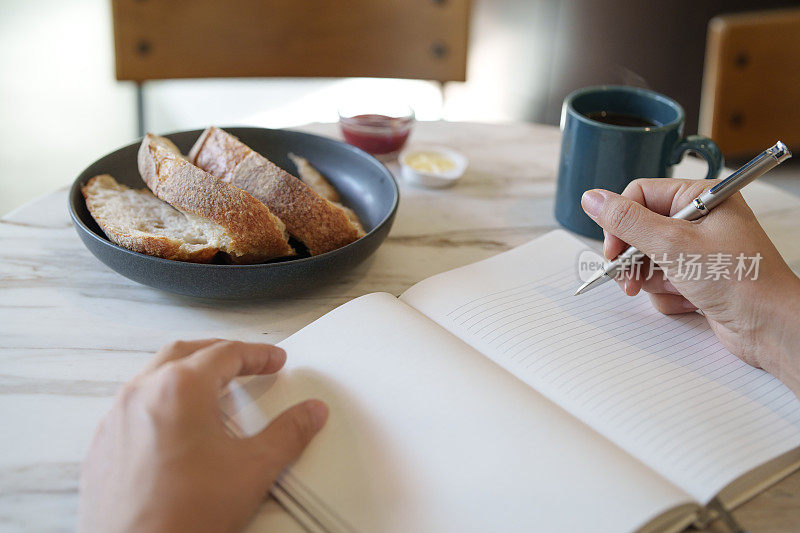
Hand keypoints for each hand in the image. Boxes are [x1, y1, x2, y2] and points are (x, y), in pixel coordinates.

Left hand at [78, 339, 327, 532]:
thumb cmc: (183, 518)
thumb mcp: (254, 470)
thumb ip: (288, 434)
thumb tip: (309, 413)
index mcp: (180, 389)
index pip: (226, 353)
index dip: (257, 355)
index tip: (274, 360)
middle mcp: (142, 394)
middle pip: (186, 353)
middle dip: (221, 354)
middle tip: (247, 364)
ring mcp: (116, 419)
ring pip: (155, 376)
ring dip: (188, 374)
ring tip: (215, 393)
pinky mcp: (102, 445)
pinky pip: (134, 406)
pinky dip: (162, 402)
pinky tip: (179, 427)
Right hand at [581, 178, 799, 392]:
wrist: (770, 327)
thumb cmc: (740, 279)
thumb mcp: (673, 244)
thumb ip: (627, 221)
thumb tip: (592, 198)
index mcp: (700, 197)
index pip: (640, 196)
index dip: (621, 223)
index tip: (613, 250)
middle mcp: (699, 220)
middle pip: (639, 230)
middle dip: (634, 258)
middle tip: (629, 278)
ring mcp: (699, 250)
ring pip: (648, 260)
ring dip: (652, 280)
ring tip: (673, 290)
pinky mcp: (697, 277)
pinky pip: (662, 282)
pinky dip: (668, 295)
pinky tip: (690, 301)